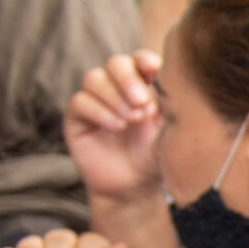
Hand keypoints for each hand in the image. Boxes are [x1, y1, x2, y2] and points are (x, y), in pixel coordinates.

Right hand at [65, 51, 166, 201]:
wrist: (135, 187)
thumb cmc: (155, 156)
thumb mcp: (169, 130)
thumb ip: (169, 105)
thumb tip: (171, 79)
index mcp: (143, 85)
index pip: (140, 60)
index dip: (145, 60)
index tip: (154, 69)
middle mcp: (117, 88)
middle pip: (116, 63)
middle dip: (128, 78)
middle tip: (143, 101)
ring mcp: (95, 100)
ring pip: (94, 78)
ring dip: (114, 95)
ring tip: (133, 118)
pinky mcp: (77, 117)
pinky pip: (81, 101)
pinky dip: (100, 111)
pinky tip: (117, 126)